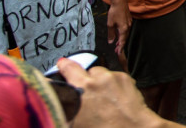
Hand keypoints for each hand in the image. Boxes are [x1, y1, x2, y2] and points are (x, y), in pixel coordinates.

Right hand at [56, 58, 170, 127]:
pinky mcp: (125, 77)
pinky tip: (114, 98)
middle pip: (83, 70)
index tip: (62, 63)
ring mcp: (112, 76)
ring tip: (102, 99)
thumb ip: (65, 105)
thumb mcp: (74, 122)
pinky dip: (112, 84)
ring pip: (99, 73)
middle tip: (85, 91)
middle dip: (82, 77)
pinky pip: (113, 76)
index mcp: (81, 89)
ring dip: (98, 81)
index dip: (62, 66)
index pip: (67, 69)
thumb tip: (60, 97)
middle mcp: (97, 79)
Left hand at [107, 0, 131, 59]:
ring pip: (126, 34)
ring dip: (122, 39)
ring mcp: (129, 23)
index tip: (118, 53)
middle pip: (125, 38)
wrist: (120, 2)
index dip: (120, 48)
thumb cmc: (114, 12)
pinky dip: (123, 34)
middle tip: (117, 50)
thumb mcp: (110, 24)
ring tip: (118, 44)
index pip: (122, 41)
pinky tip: (120, 34)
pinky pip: (126, 29)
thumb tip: (111, 41)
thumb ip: (111, 34)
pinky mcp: (129, 20)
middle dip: (121, 45)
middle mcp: (128, 27)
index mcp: (124, 29)